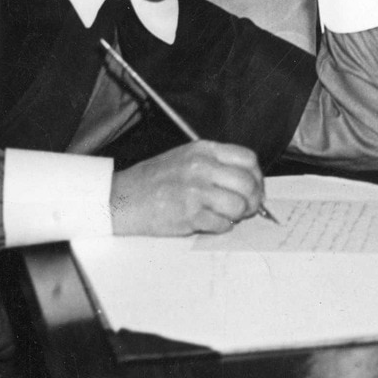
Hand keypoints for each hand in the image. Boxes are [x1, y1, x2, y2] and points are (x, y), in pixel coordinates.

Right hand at [109, 141, 264, 235]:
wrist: (120, 198)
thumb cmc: (153, 180)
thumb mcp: (186, 157)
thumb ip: (216, 164)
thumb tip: (247, 180)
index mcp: (203, 150)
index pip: (248, 159)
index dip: (257, 176)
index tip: (255, 187)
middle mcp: (202, 167)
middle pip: (248, 184)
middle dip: (253, 200)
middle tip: (247, 208)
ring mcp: (195, 191)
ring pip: (239, 206)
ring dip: (239, 215)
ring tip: (229, 216)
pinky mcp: (188, 214)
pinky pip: (222, 224)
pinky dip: (222, 227)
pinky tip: (212, 223)